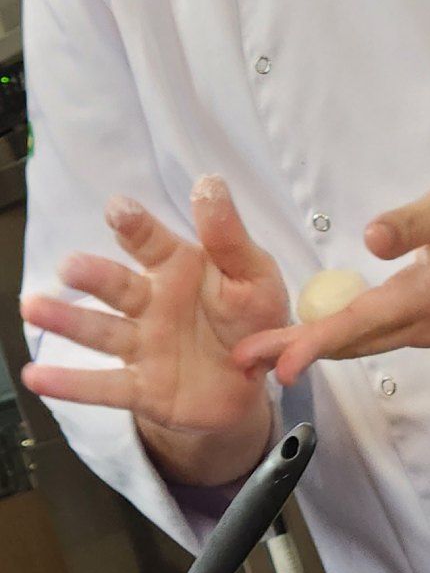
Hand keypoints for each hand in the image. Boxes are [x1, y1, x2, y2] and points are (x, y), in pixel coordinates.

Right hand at [21, 178, 287, 484]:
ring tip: (32, 307)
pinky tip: (36, 377)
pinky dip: (70, 383)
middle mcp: (151, 303)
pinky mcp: (142, 389)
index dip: (134, 225)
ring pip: (100, 331)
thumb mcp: (254, 276)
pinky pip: (104, 386)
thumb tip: (209, 183)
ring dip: (67, 320)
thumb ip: (230, 238)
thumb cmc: (251, 318)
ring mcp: (143, 346)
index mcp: (178, 268)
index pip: (151, 242)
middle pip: (116, 285)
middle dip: (93, 275)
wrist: (254, 382)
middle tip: (70, 267)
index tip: (117, 209)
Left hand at [234, 174, 429, 383]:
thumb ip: (413, 222)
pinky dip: (350, 338)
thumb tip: (371, 240)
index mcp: (429, 295)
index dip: (313, 344)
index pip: (359, 324)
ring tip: (275, 350)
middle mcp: (429, 323)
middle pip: (354, 343)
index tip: (276, 363)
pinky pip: (387, 337)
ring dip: (322, 346)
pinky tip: (328, 331)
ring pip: (370, 343)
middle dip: (299, 351)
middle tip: (248, 358)